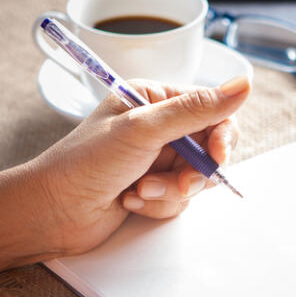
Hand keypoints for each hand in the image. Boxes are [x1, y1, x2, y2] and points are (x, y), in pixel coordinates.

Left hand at [26, 76, 250, 255]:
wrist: (51, 213)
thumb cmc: (84, 163)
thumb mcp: (144, 130)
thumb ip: (196, 109)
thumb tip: (244, 84)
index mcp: (153, 98)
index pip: (211, 109)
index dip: (221, 135)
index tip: (218, 157)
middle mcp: (157, 126)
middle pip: (208, 148)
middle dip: (192, 171)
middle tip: (178, 183)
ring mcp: (154, 159)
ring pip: (195, 178)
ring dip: (169, 191)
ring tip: (139, 192)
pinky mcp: (151, 188)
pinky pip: (178, 199)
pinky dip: (157, 204)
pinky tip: (129, 201)